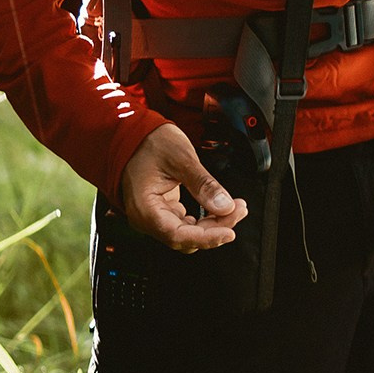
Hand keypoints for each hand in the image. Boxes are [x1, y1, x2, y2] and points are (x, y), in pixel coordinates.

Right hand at [117, 122, 247, 251]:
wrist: (134, 134)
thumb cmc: (149, 143)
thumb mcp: (181, 158)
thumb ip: (203, 184)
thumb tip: (225, 206)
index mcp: (144, 209)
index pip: (177, 236)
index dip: (207, 237)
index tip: (230, 232)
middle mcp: (146, 218)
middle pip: (186, 238)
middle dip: (216, 228)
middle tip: (239, 210)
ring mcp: (154, 216)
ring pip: (188, 233)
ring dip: (213, 225)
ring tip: (235, 208)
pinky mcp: (163, 210)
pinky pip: (186, 224)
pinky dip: (206, 219)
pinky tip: (221, 208)